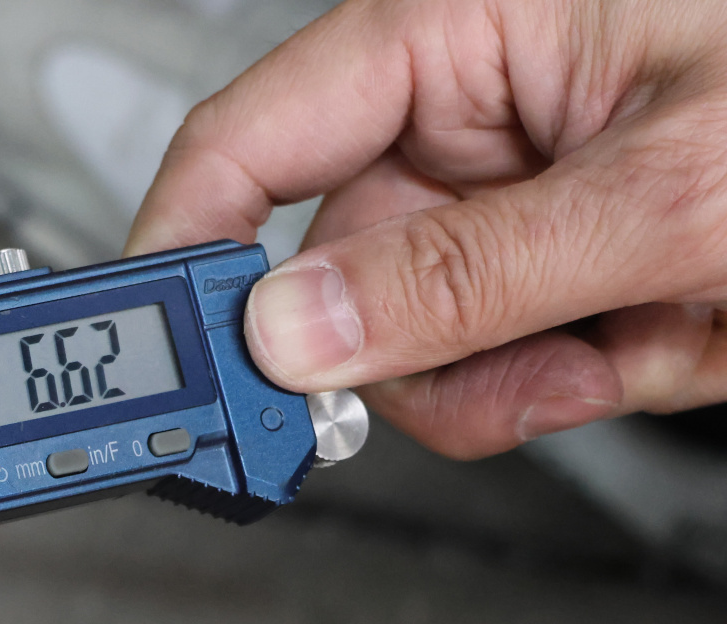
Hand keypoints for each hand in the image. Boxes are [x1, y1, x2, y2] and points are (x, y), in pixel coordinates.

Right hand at [127, 0, 726, 458]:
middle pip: (335, 270)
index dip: (186, 245)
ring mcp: (518, 195)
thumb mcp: (674, 187)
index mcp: (460, 30)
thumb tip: (295, 333)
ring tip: (640, 336)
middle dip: (414, 350)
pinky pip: (504, 359)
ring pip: (420, 339)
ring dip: (517, 374)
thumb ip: (467, 270)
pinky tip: (665, 335)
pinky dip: (578, 377)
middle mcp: (470, 112)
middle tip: (498, 376)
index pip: (252, 138)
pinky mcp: (565, 263)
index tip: (160, 352)